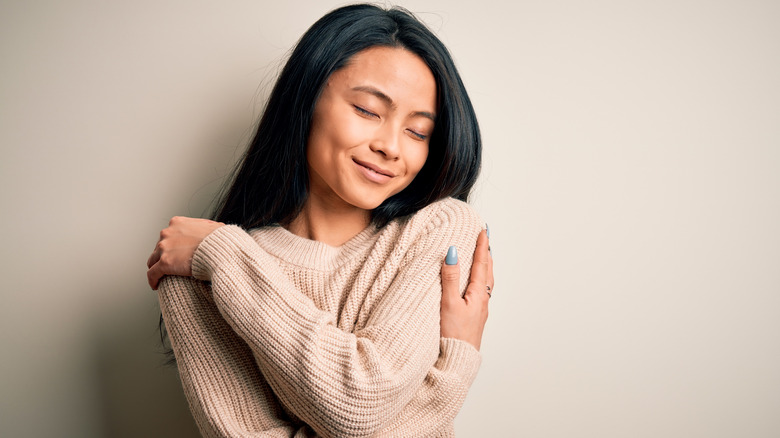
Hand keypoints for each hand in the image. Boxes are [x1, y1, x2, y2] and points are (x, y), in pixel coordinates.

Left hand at [147, 216, 223, 289]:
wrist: (221, 249)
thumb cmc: (220, 240)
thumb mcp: (212, 227)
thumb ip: (205, 229)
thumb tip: (212, 232)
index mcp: (177, 223)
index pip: (167, 236)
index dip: (171, 247)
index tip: (174, 254)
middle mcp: (167, 233)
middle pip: (158, 248)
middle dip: (163, 257)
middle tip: (170, 267)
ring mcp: (164, 248)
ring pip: (153, 261)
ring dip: (156, 269)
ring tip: (161, 278)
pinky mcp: (165, 263)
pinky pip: (152, 274)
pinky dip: (152, 280)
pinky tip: (156, 286)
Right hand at [440, 229, 492, 349]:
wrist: (458, 360)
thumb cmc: (453, 334)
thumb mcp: (449, 303)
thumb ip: (450, 278)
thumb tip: (453, 253)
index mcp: (478, 294)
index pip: (481, 264)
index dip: (481, 246)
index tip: (483, 230)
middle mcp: (483, 300)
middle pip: (487, 271)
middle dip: (486, 253)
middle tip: (485, 238)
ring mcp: (480, 309)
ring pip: (486, 282)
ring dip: (484, 266)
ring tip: (483, 257)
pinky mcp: (475, 317)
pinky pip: (482, 291)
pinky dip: (480, 279)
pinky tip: (475, 284)